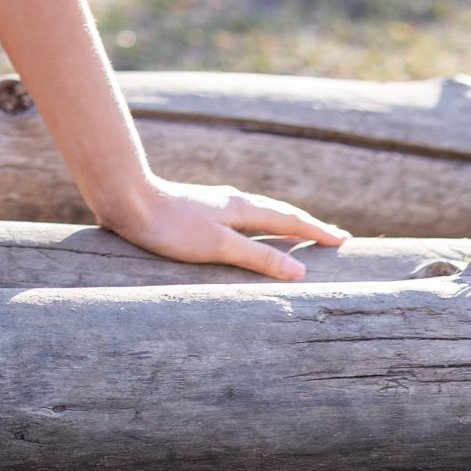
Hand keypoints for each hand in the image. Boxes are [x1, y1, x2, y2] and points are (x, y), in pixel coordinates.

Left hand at [97, 177, 350, 280]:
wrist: (126, 200)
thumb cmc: (170, 226)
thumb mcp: (218, 245)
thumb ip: (257, 258)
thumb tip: (300, 271)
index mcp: (242, 208)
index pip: (288, 220)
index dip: (316, 231)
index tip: (343, 241)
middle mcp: (232, 202)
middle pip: (277, 213)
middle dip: (305, 225)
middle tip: (332, 235)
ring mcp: (213, 206)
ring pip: (258, 214)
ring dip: (282, 224)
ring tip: (296, 232)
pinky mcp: (195, 213)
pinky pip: (239, 220)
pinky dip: (257, 227)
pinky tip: (244, 232)